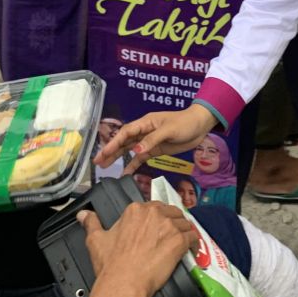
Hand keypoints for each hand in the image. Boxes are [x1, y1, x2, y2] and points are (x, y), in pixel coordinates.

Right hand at [79, 202, 196, 296]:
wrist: (123, 283)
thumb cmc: (110, 264)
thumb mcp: (96, 240)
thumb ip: (91, 223)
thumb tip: (83, 214)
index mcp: (135, 210)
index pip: (155, 207)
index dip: (158, 219)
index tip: (158, 229)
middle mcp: (153, 213)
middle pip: (172, 212)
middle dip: (173, 223)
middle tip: (171, 237)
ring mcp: (168, 226)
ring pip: (184, 223)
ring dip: (185, 232)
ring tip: (183, 243)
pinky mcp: (179, 241)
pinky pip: (193, 237)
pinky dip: (194, 243)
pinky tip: (191, 250)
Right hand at [95, 105, 217, 174]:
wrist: (200, 126)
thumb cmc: (185, 123)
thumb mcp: (169, 130)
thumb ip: (152, 140)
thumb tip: (136, 151)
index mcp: (145, 122)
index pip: (125, 132)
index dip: (113, 142)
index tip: (103, 152)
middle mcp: (144, 131)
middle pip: (124, 141)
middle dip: (110, 151)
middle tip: (97, 162)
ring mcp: (149, 141)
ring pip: (129, 150)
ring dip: (117, 158)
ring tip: (104, 167)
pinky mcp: (156, 150)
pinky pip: (141, 158)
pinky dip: (133, 165)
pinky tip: (125, 174)